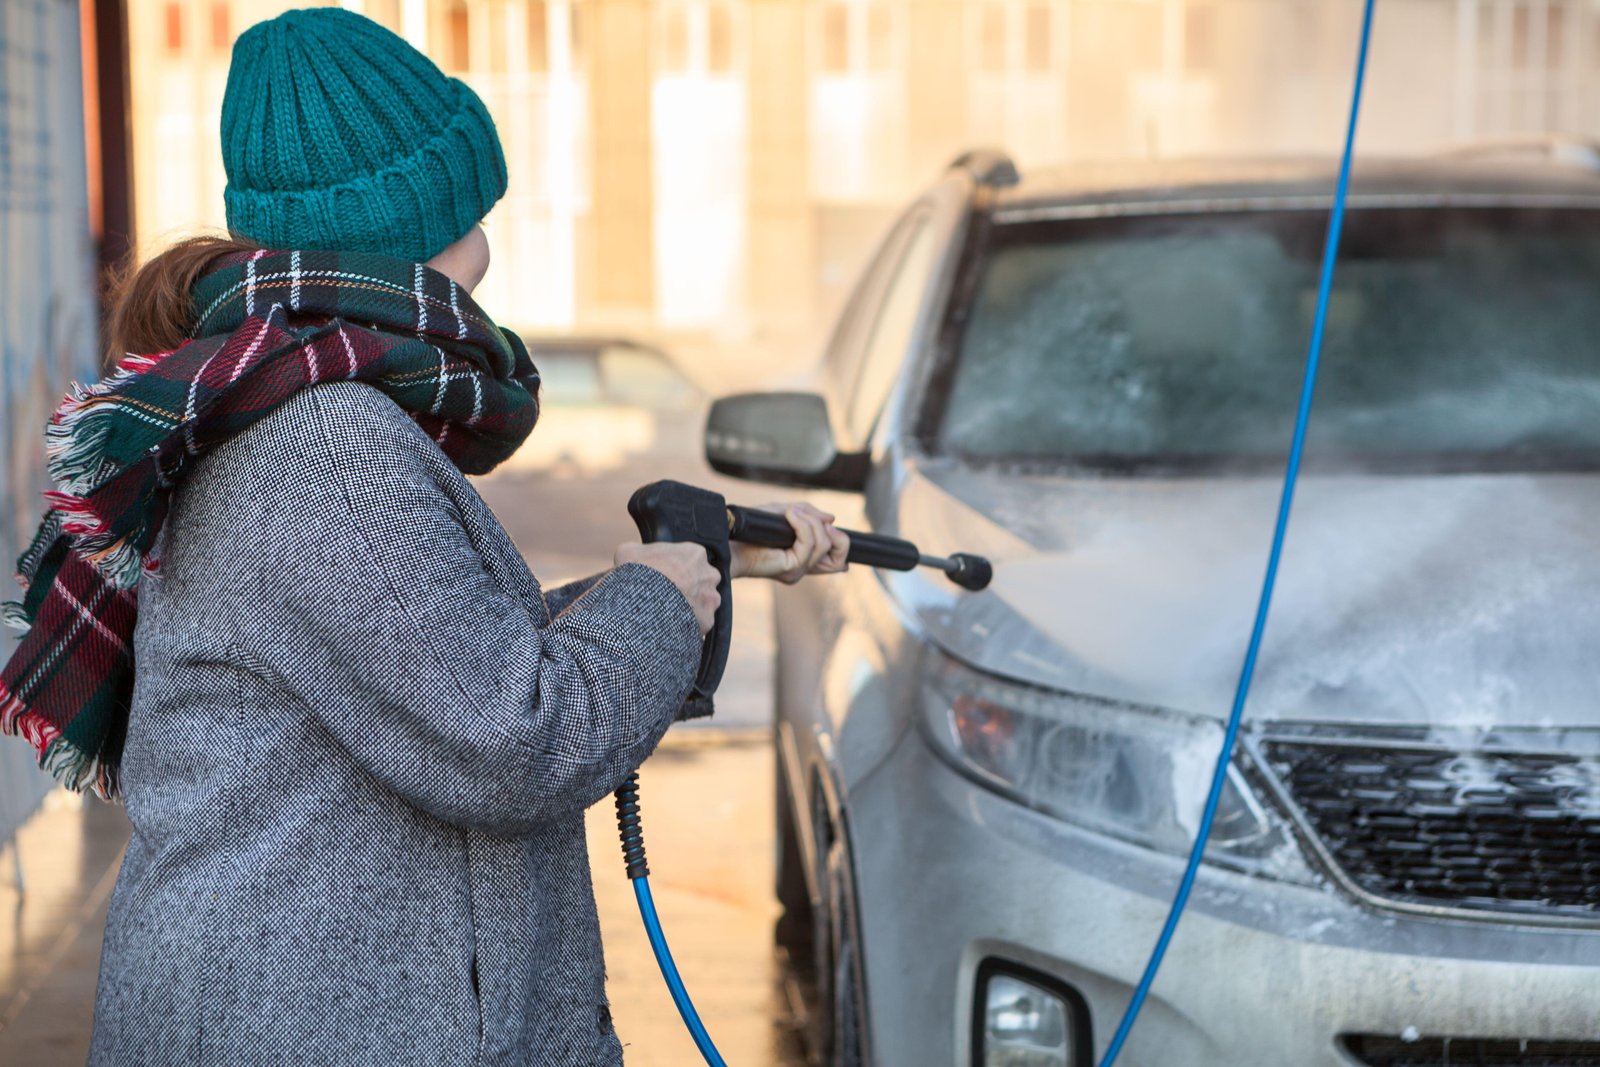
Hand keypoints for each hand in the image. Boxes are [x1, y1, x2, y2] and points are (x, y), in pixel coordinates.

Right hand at [615, 541, 720, 634]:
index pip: (691, 559)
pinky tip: (672, 625)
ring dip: (690, 607)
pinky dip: (688, 625)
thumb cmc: (638, 574)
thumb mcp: (629, 552)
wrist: (642, 603)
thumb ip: (640, 551)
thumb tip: (635, 557)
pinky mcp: (708, 620)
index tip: (666, 575)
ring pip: (703, 602)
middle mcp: (709, 573)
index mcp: (694, 553)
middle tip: (668, 594)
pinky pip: (699, 622)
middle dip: (688, 587)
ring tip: (669, 612)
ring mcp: (711, 598)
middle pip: (701, 580)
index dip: (677, 568)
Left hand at [730, 503, 849, 583]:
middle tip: (817, 521)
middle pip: (840, 560)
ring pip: (823, 544)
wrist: (730, 541)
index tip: (831, 527)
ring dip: (810, 521)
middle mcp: (804, 568)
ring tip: (792, 512)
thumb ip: (808, 514)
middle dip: (835, 535)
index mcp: (804, 558)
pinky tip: (790, 515)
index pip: (837, 562)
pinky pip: (808, 544)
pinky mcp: (791, 568)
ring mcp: (798, 570)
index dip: (842, 545)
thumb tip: (832, 519)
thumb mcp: (784, 513)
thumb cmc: (752, 529)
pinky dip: (802, 524)